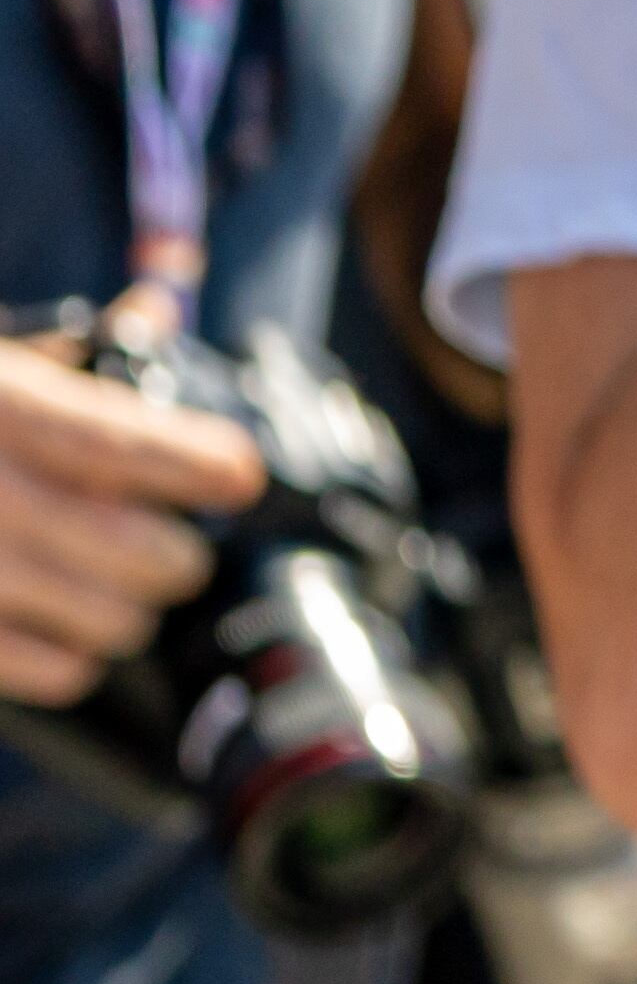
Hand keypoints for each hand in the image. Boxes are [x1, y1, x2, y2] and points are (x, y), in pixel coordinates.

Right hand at [0, 340, 261, 705]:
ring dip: (130, 611)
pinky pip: (48, 671)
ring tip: (122, 593)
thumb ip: (67, 355)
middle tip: (176, 550)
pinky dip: (75, 660)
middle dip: (175, 556)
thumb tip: (157, 312)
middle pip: (133, 550)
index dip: (192, 462)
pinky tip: (66, 637)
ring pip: (107, 620)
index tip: (240, 475)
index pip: (112, 441)